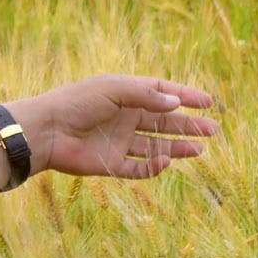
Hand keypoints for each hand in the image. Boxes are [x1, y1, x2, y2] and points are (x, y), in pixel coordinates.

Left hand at [0, 75, 219, 189]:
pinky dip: (154, 167)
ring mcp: (119, 142)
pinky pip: (139, 168)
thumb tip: (176, 104)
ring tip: (200, 149)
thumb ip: (147, 96)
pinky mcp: (111, 164)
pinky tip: (165, 161)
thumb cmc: (76, 102)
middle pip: (164, 122)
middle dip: (189, 125)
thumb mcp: (114, 89)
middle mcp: (125, 118)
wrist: (45, 131)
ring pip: (156, 145)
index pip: (162, 94)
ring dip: (178, 147)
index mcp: (126, 95)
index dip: (185, 97)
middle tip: (212, 129)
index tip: (208, 102)